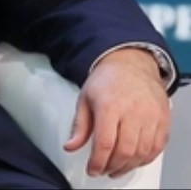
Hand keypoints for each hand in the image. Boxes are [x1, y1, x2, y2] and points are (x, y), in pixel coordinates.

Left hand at [63, 47, 169, 176]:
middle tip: (103, 169)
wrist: (130, 64)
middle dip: (112, 166)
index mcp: (109, 105)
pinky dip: (145, 159)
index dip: (98, 161)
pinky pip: (157, 147)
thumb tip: (70, 146)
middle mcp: (133, 112)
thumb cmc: (106, 80)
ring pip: (142, 152)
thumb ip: (79, 125)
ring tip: (116, 168)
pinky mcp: (162, 119)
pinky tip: (133, 160)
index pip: (105, 142)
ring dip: (128, 166)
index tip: (92, 169)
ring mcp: (151, 116)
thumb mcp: (85, 99)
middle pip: (125, 151)